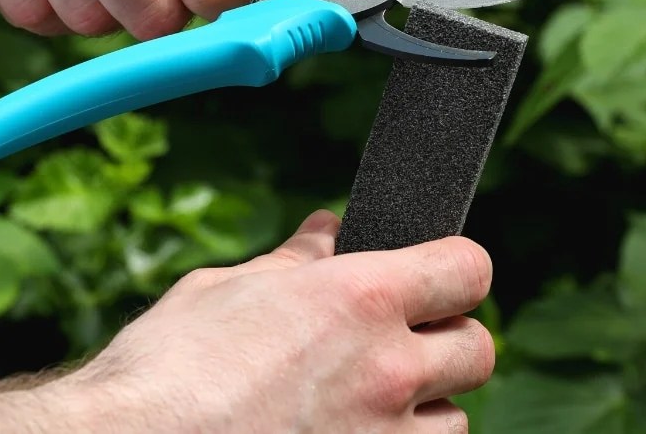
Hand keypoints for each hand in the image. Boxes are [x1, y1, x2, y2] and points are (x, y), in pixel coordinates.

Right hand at [0, 211, 494, 432]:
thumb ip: (295, 262)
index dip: (453, 268)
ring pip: (454, 422)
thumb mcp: (226, 288)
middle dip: (445, 341)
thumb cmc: (166, 366)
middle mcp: (387, 370)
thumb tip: (330, 231)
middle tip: (396, 344)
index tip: (434, 277)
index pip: (468, 267)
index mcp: (360, 299)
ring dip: (423, 409)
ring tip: (363, 405)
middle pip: (478, 349)